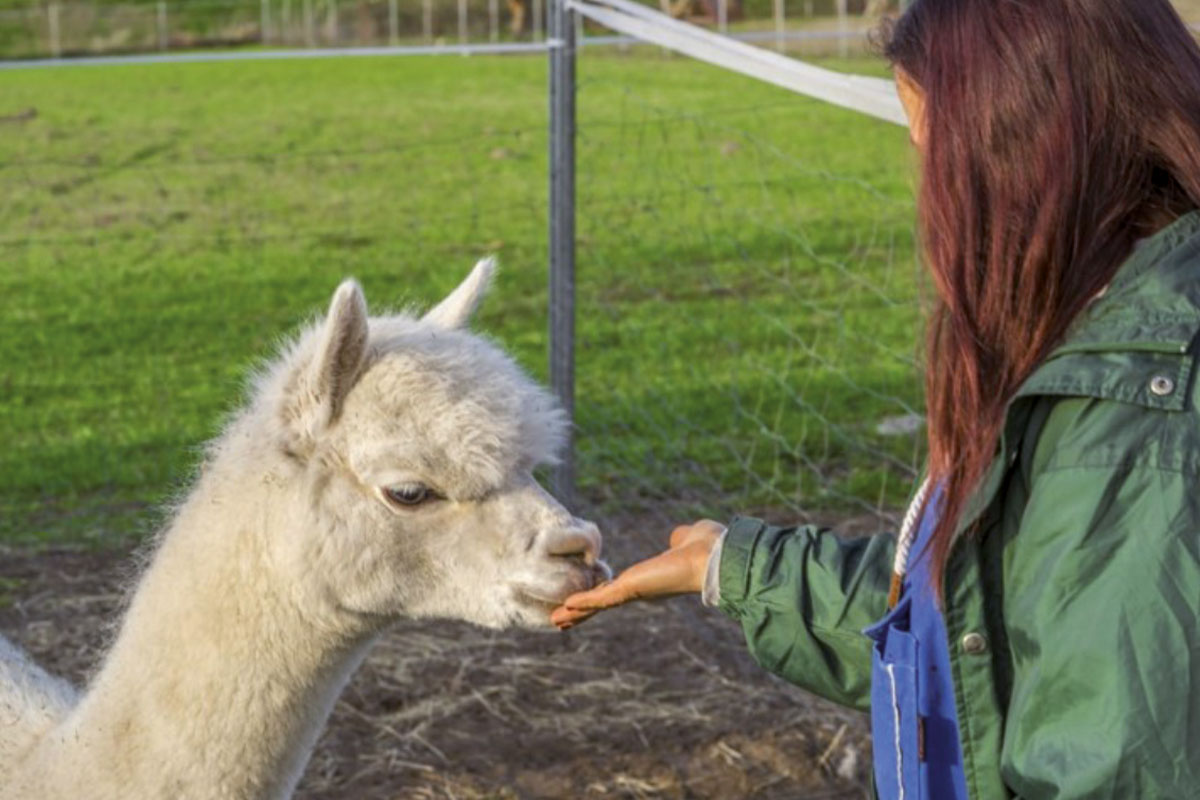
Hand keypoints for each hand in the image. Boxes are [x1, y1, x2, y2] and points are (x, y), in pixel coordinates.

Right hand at [550, 519, 724, 629]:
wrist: (714, 558)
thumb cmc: (706, 547)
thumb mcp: (685, 538)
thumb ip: (677, 539)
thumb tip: (677, 538)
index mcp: (649, 580)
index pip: (616, 590)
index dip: (598, 595)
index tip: (583, 600)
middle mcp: (639, 590)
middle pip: (602, 604)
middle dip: (581, 612)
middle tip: (560, 620)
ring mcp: (634, 592)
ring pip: (598, 606)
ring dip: (576, 613)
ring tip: (555, 620)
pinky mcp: (631, 590)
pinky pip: (601, 599)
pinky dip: (583, 603)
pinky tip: (565, 608)